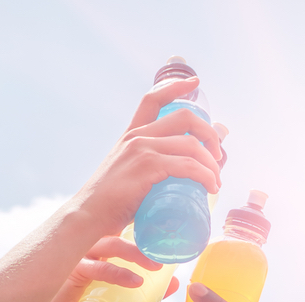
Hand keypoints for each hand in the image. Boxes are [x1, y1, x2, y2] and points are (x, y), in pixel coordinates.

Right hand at [39, 236, 178, 301]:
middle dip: (145, 238)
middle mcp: (90, 244)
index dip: (145, 225)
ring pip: (110, 245)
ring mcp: (80, 255)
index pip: (125, 227)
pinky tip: (135, 281)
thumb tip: (176, 283)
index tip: (169, 231)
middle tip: (167, 250)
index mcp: (101, 244)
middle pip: (120, 231)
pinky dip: (118, 274)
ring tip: (156, 266)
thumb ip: (147, 289)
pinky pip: (97, 267)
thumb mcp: (122, 295)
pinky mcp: (72, 271)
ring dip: (135, 253)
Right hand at [69, 77, 223, 237]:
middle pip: (184, 117)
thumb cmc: (108, 205)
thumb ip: (143, 172)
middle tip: (217, 157)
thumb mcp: (125, 176)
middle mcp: (137, 137)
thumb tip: (168, 183)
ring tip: (215, 182)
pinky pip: (188, 165)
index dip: (175, 87)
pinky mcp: (147, 166)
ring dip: (212, 163)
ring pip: (191, 144)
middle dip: (209, 133)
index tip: (195, 83)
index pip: (152, 100)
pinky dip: (205, 175)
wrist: (87, 215)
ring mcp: (142, 149)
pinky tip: (211, 186)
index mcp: (131, 136)